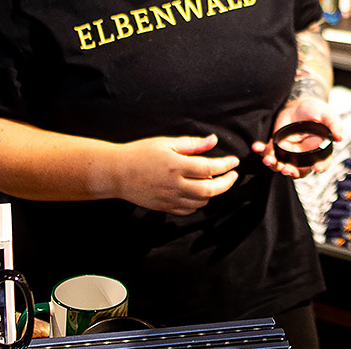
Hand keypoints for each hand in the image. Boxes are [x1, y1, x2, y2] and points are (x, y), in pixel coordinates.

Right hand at [114, 134, 238, 215]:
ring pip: (201, 202)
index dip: (225, 165)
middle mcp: (174, 185)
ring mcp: (170, 199)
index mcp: (175, 165)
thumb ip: (191, 144)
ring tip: (213, 181)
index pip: (209, 168)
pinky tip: (198, 193)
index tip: (234, 161)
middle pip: (210, 190)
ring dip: (212, 193)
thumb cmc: (140, 154)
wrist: (117, 173)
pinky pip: (189, 210)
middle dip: (227, 183)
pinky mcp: (165, 207)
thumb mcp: (165, 143)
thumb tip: (212, 140)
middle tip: (233, 175)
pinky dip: (198, 203)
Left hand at [252, 98, 342, 178]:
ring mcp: (289, 152)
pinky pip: (268, 152)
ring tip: (268, 160)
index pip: (321, 162)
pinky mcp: (276, 145)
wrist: (299, 103)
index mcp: (319, 150)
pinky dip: (261, 151)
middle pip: (298, 170)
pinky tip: (256, 147)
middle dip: (292, 172)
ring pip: (281, 164)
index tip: (317, 168)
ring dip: (274, 165)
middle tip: (287, 169)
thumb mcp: (326, 114)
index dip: (321, 167)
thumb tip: (340, 137)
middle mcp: (303, 155)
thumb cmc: (315, 110)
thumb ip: (333, 124)